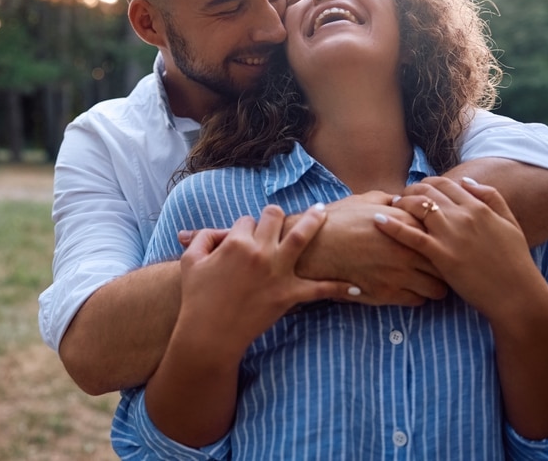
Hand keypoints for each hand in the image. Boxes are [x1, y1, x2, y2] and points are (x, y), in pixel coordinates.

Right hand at [177, 204, 358, 358]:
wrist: (209, 334)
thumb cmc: (197, 298)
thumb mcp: (191, 261)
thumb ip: (202, 238)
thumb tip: (216, 232)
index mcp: (237, 242)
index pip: (247, 220)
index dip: (245, 227)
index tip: (244, 235)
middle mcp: (261, 252)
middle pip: (274, 218)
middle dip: (275, 215)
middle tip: (280, 217)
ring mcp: (278, 273)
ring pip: (302, 237)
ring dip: (314, 221)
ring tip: (322, 213)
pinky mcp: (289, 295)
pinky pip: (320, 288)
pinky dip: (339, 287)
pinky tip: (356, 286)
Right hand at [293, 192, 447, 305]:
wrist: (314, 247)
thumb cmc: (338, 221)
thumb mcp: (365, 201)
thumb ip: (390, 201)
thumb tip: (402, 200)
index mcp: (407, 223)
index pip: (442, 232)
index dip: (443, 238)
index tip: (439, 240)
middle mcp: (409, 249)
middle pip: (446, 263)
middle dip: (445, 264)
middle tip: (439, 264)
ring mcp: (400, 274)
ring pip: (438, 288)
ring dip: (435, 284)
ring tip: (426, 279)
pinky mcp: (388, 294)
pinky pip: (418, 301)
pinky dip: (418, 296)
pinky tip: (409, 288)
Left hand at [379, 177, 545, 319]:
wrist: (517, 295)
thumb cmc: (514, 262)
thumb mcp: (510, 223)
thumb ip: (491, 198)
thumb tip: (466, 181)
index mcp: (479, 207)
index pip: (445, 183)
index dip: (427, 183)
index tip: (418, 190)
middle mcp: (464, 216)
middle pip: (428, 191)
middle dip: (410, 190)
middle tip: (400, 197)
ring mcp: (452, 235)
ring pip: (418, 207)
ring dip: (401, 202)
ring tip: (389, 207)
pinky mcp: (442, 256)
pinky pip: (411, 236)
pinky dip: (392, 226)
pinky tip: (378, 220)